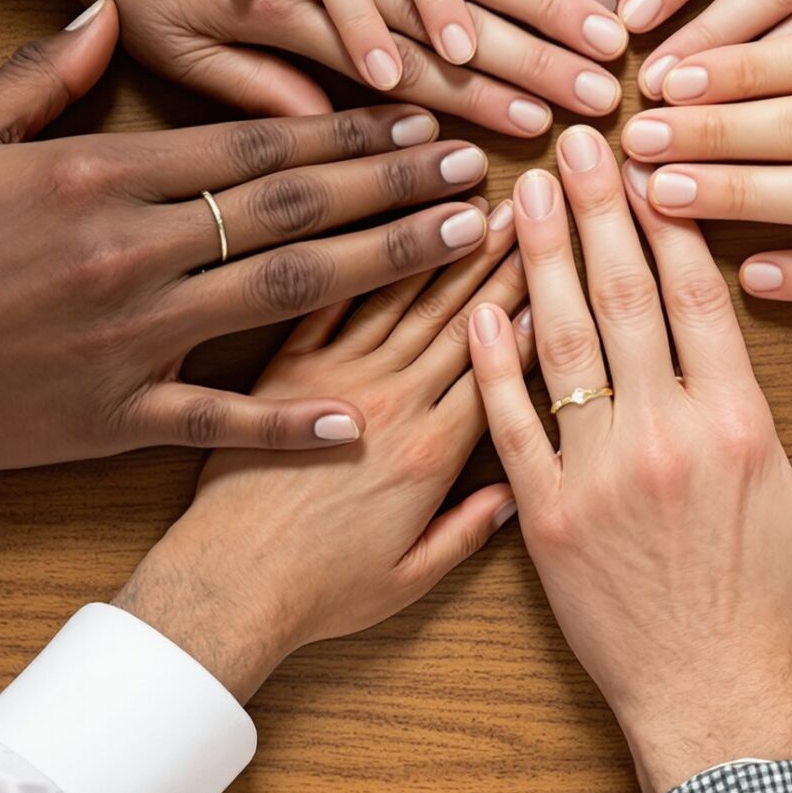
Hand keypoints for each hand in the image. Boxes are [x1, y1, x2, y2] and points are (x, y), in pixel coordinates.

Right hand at [0, 0, 513, 519]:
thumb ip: (38, 72)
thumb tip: (102, 12)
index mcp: (100, 176)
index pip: (253, 141)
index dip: (348, 128)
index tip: (420, 114)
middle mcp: (133, 251)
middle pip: (293, 207)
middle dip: (396, 185)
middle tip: (477, 168)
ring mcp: (131, 338)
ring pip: (284, 294)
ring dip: (383, 267)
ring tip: (460, 247)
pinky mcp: (115, 416)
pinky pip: (218, 421)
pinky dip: (288, 426)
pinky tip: (360, 420)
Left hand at [114, 209, 528, 700]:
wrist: (227, 588)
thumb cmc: (319, 594)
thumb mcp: (411, 577)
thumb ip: (469, 529)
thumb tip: (517, 489)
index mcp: (432, 449)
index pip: (499, 361)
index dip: (536, 305)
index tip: (564, 256)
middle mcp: (391, 400)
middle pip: (460, 314)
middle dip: (501, 255)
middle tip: (534, 203)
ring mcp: (336, 377)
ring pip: (403, 296)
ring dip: (441, 243)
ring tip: (477, 198)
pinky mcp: (284, 370)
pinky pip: (329, 302)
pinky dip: (358, 257)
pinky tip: (382, 218)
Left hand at [469, 124, 791, 792]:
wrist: (713, 708)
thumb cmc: (779, 618)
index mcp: (739, 426)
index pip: (699, 293)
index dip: (670, 216)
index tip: (649, 159)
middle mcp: (665, 437)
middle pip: (625, 296)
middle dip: (597, 208)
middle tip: (575, 139)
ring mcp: (597, 475)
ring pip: (562, 344)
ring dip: (539, 258)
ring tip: (523, 191)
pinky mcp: (543, 518)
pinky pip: (512, 423)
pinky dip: (493, 360)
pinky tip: (481, 301)